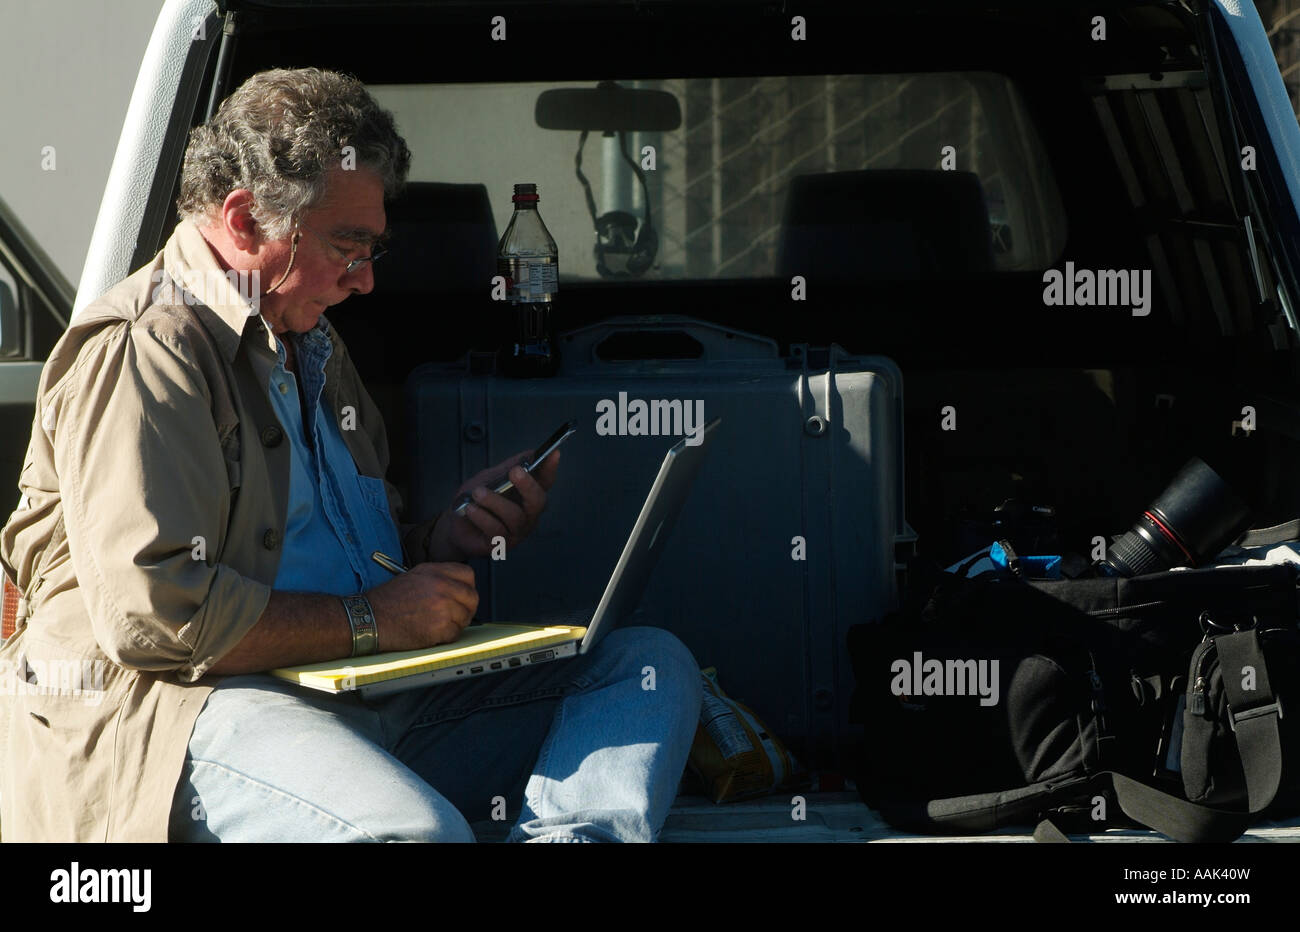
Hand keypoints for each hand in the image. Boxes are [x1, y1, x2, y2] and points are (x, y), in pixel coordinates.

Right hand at [365, 562, 477, 651]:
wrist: (369, 619)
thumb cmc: (387, 601)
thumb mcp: (414, 577)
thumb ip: (438, 579)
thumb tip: (459, 589)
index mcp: (434, 571)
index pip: (468, 575)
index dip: (467, 587)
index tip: (462, 596)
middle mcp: (441, 586)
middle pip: (472, 597)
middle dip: (466, 608)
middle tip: (455, 616)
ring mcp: (442, 606)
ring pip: (465, 617)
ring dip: (455, 624)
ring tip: (437, 625)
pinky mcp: (439, 627)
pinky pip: (455, 634)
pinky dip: (446, 638)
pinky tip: (431, 634)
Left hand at [429, 448, 560, 561]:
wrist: (454, 523)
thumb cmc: (476, 499)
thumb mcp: (490, 477)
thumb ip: (509, 467)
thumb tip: (531, 453)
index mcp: (528, 495)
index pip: (545, 481)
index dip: (551, 468)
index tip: (553, 453)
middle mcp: (528, 514)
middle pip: (538, 502)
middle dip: (528, 485)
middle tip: (515, 472)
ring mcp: (516, 531)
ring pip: (515, 516)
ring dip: (495, 502)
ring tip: (477, 493)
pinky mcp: (501, 544)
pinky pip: (496, 530)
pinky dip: (482, 517)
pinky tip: (470, 509)